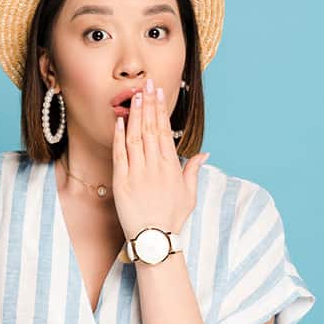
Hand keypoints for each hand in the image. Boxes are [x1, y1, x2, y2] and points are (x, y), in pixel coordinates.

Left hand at [112, 78, 209, 239]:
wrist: (155, 240)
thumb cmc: (172, 219)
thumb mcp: (189, 194)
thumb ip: (194, 170)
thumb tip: (204, 153)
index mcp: (171, 167)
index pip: (165, 131)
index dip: (161, 110)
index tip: (158, 93)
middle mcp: (155, 167)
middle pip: (151, 129)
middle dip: (149, 105)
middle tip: (146, 84)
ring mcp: (138, 174)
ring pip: (136, 138)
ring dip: (136, 115)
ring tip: (135, 96)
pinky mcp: (122, 183)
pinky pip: (120, 155)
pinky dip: (119, 137)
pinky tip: (120, 121)